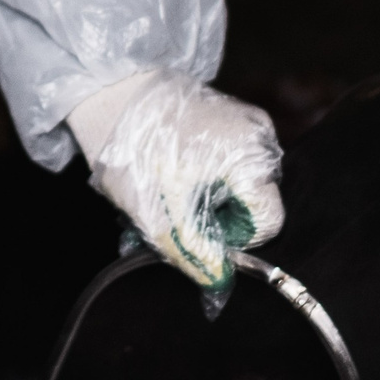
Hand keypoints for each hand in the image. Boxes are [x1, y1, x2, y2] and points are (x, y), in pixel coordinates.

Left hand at [69, 69, 283, 289]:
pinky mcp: (230, 114)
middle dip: (219, 219)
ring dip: (209, 199)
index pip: (268, 222)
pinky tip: (172, 178)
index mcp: (251, 161)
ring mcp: (246, 121)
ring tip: (168, 198)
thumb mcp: (162, 216)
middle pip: (256, 202)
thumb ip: (196, 254)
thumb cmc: (135, 154)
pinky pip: (231, 159)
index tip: (200, 233)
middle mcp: (260, 138)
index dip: (236, 239)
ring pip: (241, 182)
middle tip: (177, 218)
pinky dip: (206, 176)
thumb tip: (219, 283)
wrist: (111, 96)